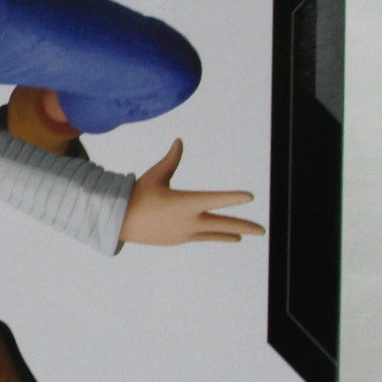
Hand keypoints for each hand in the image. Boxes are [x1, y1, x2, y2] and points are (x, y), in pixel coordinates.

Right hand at [119, 140, 265, 244]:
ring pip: (213, 235)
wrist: (119, 221)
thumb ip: (171, 160)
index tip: (250, 197)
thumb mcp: (156, 176)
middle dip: (244, 226)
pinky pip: (199, 237)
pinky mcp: (177, 240)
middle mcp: (189, 221)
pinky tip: (215, 234)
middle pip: (223, 225)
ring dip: (229, 234)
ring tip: (241, 236)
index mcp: (186, 203)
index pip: (216, 200)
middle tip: (262, 231)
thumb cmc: (138, 195)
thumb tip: (179, 141)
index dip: (234, 197)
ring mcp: (184, 233)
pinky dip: (210, 235)